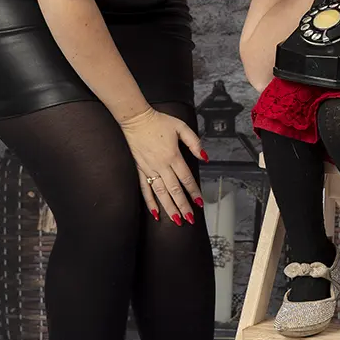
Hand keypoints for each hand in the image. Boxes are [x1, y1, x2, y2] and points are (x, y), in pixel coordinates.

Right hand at [119, 107, 205, 225]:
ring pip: (161, 193)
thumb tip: (204, 157)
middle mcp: (161, 165)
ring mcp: (149, 169)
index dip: (194, 191)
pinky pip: (144, 189)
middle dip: (183, 206)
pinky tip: (155, 212)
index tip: (199, 202)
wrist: (136, 119)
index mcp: (173, 155)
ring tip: (176, 220)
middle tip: (190, 218)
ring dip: (169, 207)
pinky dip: (150, 202)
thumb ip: (194, 142)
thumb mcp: (181, 127)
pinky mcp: (139, 169)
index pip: (186, 178)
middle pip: (174, 190)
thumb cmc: (158, 121)